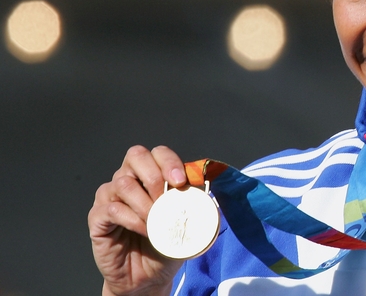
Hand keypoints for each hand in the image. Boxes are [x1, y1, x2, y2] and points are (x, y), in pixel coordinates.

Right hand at [88, 145, 187, 295]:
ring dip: (145, 202)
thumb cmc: (166, 245)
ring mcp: (110, 196)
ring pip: (123, 183)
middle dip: (155, 175)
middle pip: (136, 156)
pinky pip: (112, 208)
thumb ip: (192, 203)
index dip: (169, 162)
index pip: (157, 153)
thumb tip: (205, 190)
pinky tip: (144, 230)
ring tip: (156, 221)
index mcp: (150, 175)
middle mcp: (128, 179)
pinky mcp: (98, 218)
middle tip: (165, 199)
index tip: (181, 181)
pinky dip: (131, 219)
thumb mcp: (186, 222)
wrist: (147, 277)